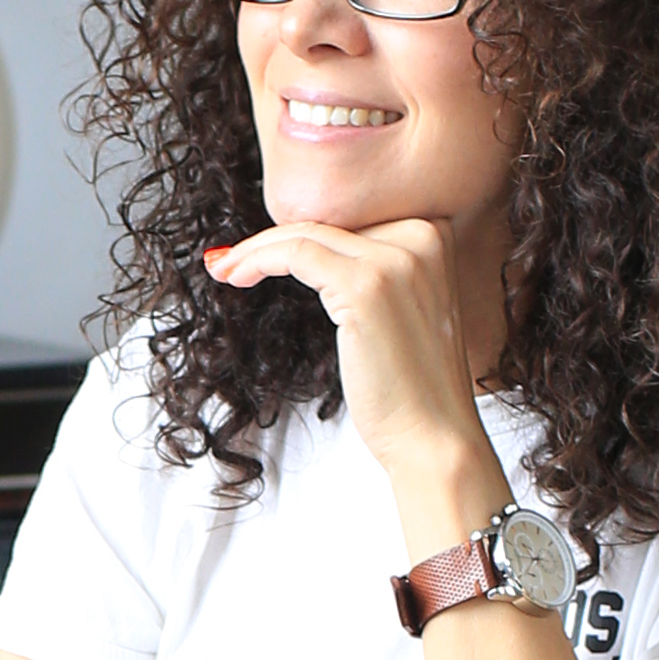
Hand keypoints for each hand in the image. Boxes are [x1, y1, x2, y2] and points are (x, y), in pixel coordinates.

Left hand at [206, 208, 506, 549]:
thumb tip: (309, 251)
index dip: (299, 233)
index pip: (351, 221)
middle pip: (327, 223)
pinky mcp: (367, 286)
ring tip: (223, 269)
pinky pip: (296, 255)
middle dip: (269, 240)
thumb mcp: (401, 312)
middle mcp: (423, 235)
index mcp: (435, 234)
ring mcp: (397, 259)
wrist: (435, 438)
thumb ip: (372, 274)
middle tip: (225, 260)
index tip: (255, 250)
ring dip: (254, 250)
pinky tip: (237, 277)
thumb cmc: (412, 389)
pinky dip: (258, 260)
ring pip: (306, 235)